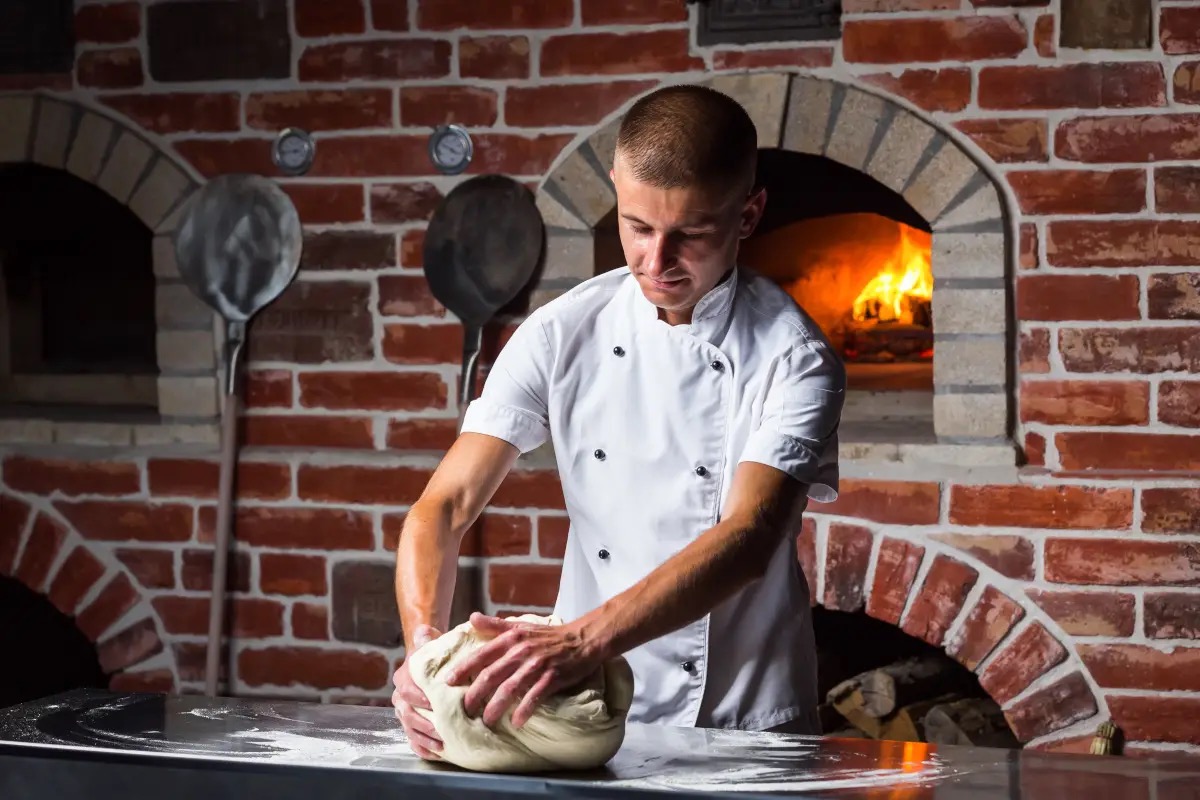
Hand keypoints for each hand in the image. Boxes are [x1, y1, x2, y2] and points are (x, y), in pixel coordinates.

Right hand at [392, 624, 442, 760]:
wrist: (429, 662)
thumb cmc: (434, 652)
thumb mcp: (432, 641)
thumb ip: (427, 637)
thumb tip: (424, 632)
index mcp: (404, 676)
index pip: (406, 688)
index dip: (417, 696)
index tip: (432, 703)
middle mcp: (400, 695)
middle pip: (406, 712)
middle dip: (422, 723)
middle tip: (440, 730)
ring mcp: (404, 711)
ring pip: (408, 728)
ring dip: (423, 738)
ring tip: (440, 745)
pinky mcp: (411, 723)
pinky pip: (411, 739)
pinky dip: (421, 747)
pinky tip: (434, 754)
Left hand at [445, 612, 602, 728]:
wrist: (583, 638)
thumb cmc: (549, 635)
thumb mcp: (521, 626)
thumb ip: (495, 625)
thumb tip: (471, 618)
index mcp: (511, 638)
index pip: (482, 654)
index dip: (463, 668)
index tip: (448, 682)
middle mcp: (521, 651)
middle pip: (492, 674)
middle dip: (476, 694)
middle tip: (465, 709)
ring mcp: (537, 665)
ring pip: (510, 688)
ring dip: (496, 706)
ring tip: (487, 720)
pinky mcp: (553, 677)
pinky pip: (535, 696)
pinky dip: (525, 710)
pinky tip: (517, 722)